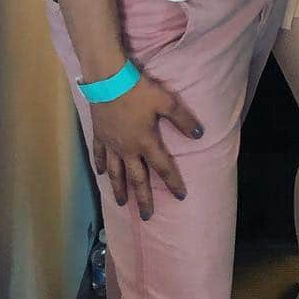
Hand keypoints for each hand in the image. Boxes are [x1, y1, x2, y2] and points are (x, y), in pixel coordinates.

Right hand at [89, 74, 202, 219]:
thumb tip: (199, 135)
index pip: (163, 167)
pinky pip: (100, 155)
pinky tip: (102, 174)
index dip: (173, 182)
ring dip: (119, 189)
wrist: (108, 80)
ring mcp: (112, 144)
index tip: (181, 197)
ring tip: (122, 203)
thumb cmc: (139, 90)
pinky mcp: (99, 135)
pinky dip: (101, 165)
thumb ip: (183, 119)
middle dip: (143, 199)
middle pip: (137, 178)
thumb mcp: (166, 102)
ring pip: (116, 173)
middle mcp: (128, 149)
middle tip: (146, 217)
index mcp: (146, 142)